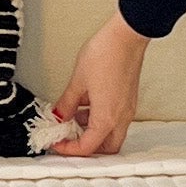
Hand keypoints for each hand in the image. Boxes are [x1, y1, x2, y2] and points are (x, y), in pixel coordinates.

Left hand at [47, 10, 148, 159]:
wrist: (126, 37)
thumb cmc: (106, 54)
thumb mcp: (77, 81)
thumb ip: (66, 103)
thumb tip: (58, 116)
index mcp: (107, 118)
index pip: (88, 147)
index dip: (69, 149)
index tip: (56, 143)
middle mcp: (121, 117)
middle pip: (106, 148)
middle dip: (87, 147)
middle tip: (68, 138)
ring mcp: (127, 108)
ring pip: (112, 133)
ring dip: (93, 131)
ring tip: (73, 117)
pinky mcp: (129, 99)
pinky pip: (115, 119)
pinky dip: (100, 119)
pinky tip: (86, 104)